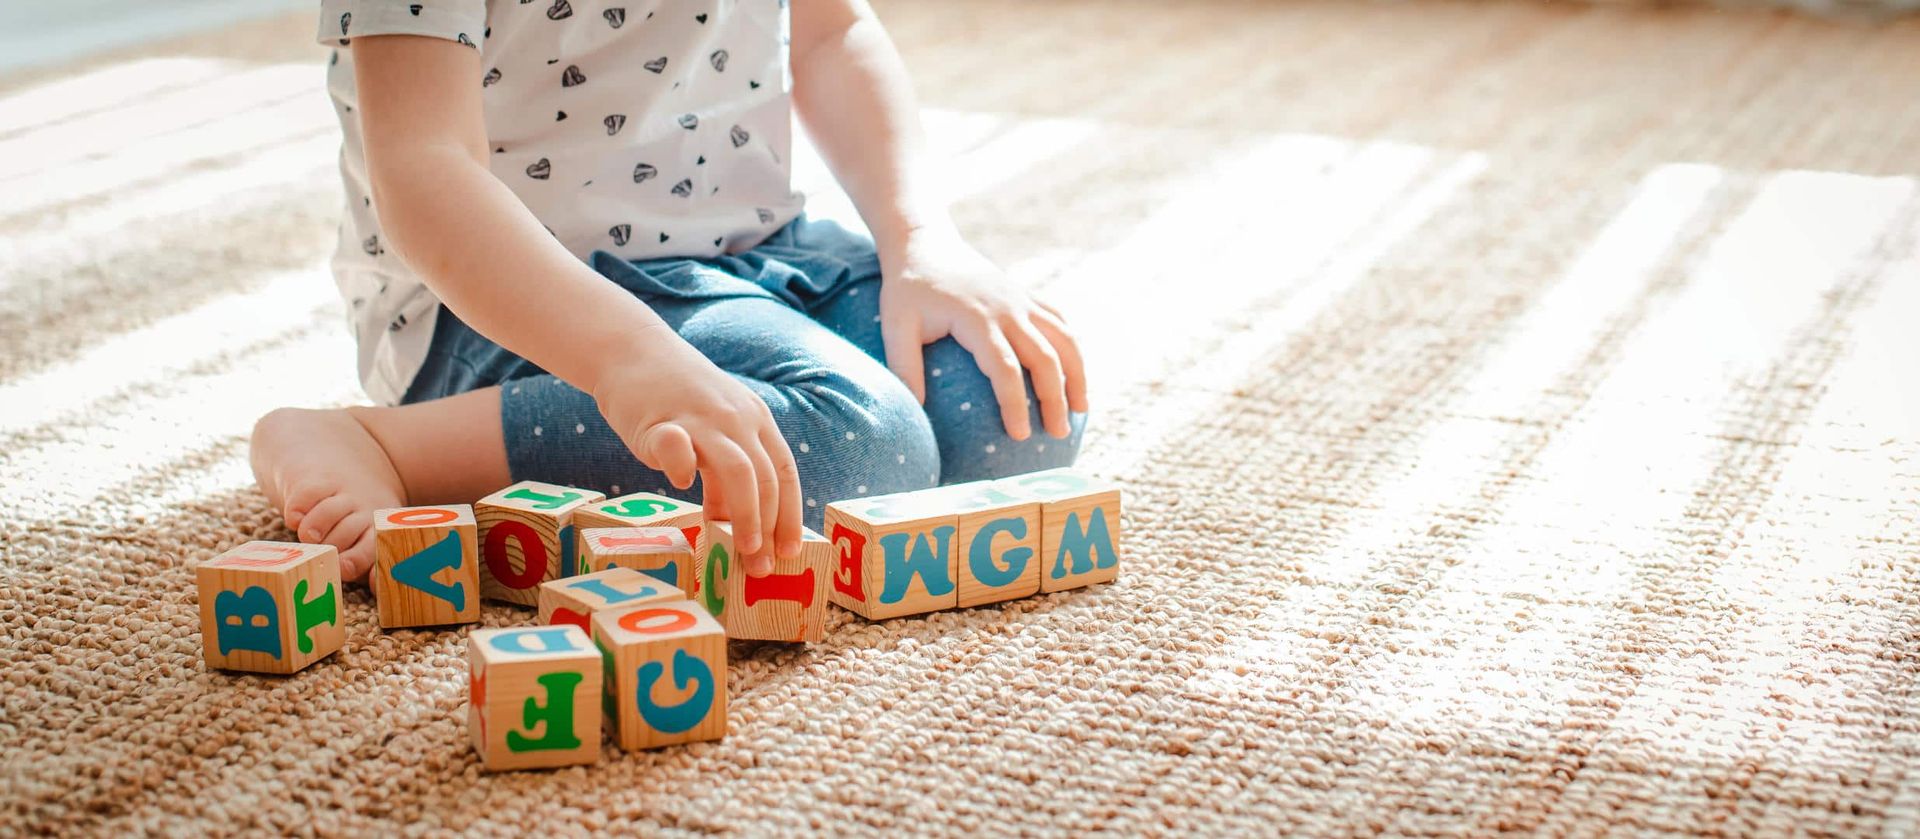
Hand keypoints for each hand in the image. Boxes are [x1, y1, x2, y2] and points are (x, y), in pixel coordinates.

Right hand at [590, 326, 799, 574]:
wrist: (632, 352)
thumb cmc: (675, 399)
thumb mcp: (713, 433)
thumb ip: (725, 475)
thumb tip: (738, 528)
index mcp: (755, 420)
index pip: (784, 472)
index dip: (789, 515)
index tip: (789, 552)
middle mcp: (736, 418)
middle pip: (766, 478)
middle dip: (768, 527)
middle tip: (761, 566)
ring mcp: (701, 417)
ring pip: (739, 470)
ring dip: (746, 514)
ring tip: (742, 549)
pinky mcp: (660, 420)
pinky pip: (677, 447)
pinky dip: (683, 470)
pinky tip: (681, 486)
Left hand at [879, 224, 1087, 438]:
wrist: (925, 243)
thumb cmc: (908, 289)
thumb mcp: (895, 326)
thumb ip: (904, 368)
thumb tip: (913, 416)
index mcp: (977, 317)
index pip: (1005, 368)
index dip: (1015, 403)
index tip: (1019, 435)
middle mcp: (1008, 307)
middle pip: (1045, 357)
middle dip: (1055, 398)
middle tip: (1057, 434)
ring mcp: (1022, 299)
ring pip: (1064, 338)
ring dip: (1077, 374)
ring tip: (1080, 410)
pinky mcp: (1027, 295)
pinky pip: (1060, 322)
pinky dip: (1072, 348)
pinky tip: (1075, 374)